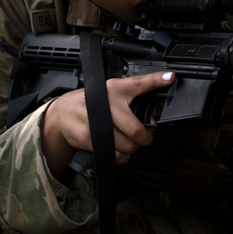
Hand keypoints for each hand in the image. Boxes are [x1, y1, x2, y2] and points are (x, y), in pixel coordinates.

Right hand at [42, 71, 175, 178]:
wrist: (61, 114)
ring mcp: (96, 121)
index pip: (139, 83)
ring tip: (125, 141)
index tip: (170, 77)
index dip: (155, 80)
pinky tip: (114, 147)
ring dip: (131, 148)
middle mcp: (107, 102)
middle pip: (136, 130)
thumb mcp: (109, 93)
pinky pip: (114, 154)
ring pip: (127, 145)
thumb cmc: (89, 103)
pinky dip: (119, 156)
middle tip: (144, 137)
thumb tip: (154, 117)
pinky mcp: (88, 137)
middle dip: (145, 138)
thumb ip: (130, 100)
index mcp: (115, 88)